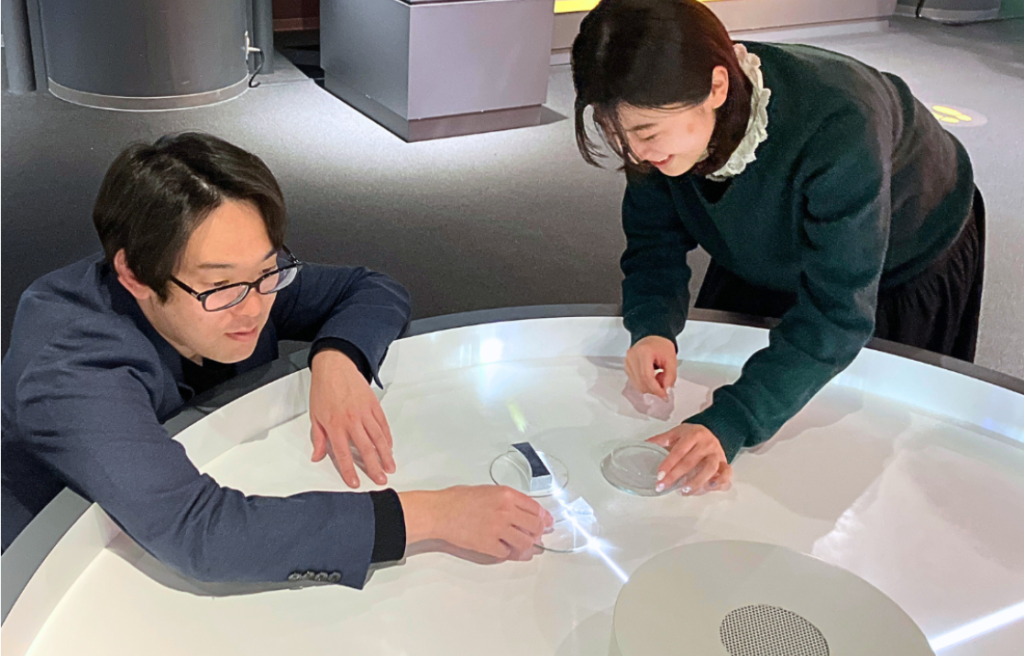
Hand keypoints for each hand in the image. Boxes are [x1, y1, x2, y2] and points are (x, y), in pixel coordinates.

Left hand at [308, 349, 394, 487]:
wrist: (335, 367)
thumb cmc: (323, 390)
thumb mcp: (315, 416)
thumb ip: (317, 438)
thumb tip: (316, 456)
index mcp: (335, 425)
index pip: (343, 454)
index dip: (349, 471)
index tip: (356, 483)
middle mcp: (351, 421)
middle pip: (366, 449)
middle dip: (374, 467)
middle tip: (381, 480)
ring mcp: (365, 413)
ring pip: (378, 438)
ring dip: (385, 455)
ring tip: (390, 467)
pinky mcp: (374, 405)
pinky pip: (383, 425)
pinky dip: (387, 437)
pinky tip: (389, 447)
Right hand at [399, 486, 554, 560]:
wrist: (440, 512)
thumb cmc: (458, 499)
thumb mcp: (488, 490)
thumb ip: (507, 500)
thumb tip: (523, 511)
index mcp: (506, 495)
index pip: (536, 508)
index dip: (544, 518)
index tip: (547, 522)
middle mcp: (505, 511)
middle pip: (535, 526)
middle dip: (539, 533)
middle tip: (537, 536)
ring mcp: (498, 529)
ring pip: (525, 543)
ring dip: (526, 546)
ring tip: (522, 545)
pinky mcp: (488, 545)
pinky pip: (507, 553)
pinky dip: (507, 553)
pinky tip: (504, 549)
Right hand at [626, 336, 677, 399]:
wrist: (652, 337)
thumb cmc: (661, 345)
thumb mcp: (671, 359)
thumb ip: (670, 376)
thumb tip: (665, 390)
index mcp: (643, 352)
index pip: (646, 376)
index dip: (656, 389)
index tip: (664, 395)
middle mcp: (632, 357)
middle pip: (640, 382)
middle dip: (653, 390)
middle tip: (664, 387)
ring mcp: (627, 362)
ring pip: (637, 384)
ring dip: (649, 387)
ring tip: (658, 378)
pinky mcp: (626, 367)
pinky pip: (635, 382)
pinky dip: (645, 384)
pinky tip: (652, 377)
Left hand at [647, 423, 731, 494]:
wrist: (712, 432)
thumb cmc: (691, 436)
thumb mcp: (676, 433)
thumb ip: (660, 440)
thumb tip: (641, 445)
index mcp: (693, 435)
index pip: (679, 451)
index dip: (668, 464)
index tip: (659, 476)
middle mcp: (707, 444)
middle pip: (691, 461)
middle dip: (676, 476)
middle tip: (663, 486)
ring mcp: (718, 454)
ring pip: (710, 469)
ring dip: (697, 482)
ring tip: (684, 491)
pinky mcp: (725, 464)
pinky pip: (726, 474)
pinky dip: (719, 482)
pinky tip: (708, 489)